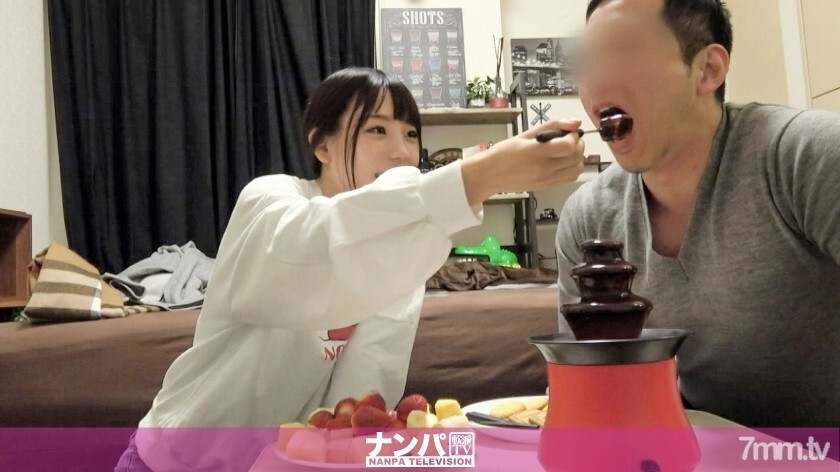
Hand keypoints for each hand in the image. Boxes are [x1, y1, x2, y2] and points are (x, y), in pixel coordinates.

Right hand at [461, 119, 584, 205]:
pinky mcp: (547, 186)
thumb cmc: (504, 152)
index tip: (567, 132)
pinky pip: (570, 178)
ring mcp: (547, 179)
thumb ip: (552, 126)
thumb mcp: (525, 134)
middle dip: (578, 144)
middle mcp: (545, 168)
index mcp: (537, 153)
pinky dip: (572, 168)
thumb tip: (576, 122)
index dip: (573, 136)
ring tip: (566, 151)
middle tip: (568, 139)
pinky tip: (563, 161)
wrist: (490, 175)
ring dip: (577, 158)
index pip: (569, 146)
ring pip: (577, 169)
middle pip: (576, 157)